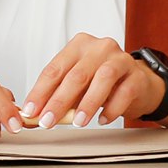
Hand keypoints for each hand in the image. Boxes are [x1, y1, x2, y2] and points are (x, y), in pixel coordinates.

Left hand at [23, 34, 163, 128]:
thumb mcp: (76, 87)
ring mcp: (121, 59)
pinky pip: (124, 92)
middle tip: (48, 121)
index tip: (30, 111)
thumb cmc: (101, 83)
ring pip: (103, 78)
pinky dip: (112, 108)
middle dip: (59, 101)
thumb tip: (29, 118)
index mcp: (79, 46)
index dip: (40, 92)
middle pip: (77, 74)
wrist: (137, 84)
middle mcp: (100, 48)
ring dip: (87, 103)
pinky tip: (102, 119)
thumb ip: (54, 99)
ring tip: (78, 122)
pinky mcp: (138, 75)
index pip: (55, 69)